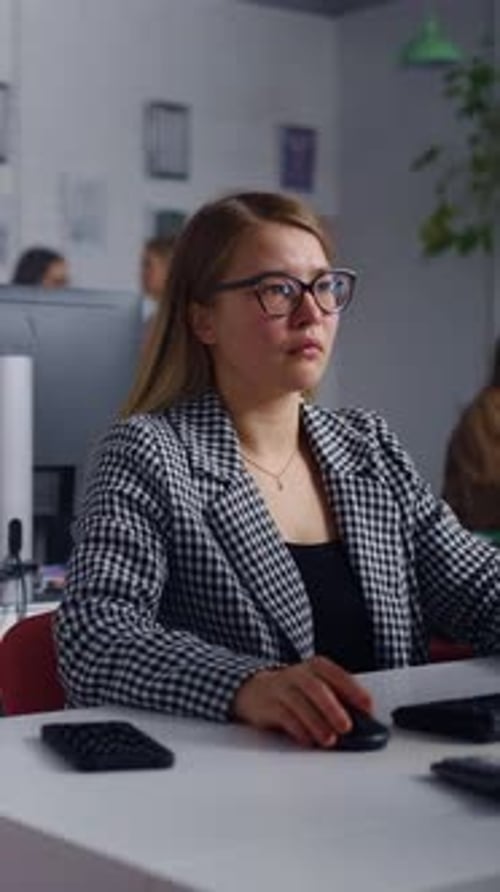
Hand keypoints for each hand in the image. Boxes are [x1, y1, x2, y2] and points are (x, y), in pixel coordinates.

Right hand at [232, 656, 373, 747]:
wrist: (256, 690)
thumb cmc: (296, 691)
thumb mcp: (318, 687)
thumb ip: (338, 699)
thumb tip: (363, 720)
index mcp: (317, 667)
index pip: (337, 675)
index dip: (353, 690)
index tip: (368, 707)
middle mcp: (299, 674)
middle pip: (316, 688)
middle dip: (333, 708)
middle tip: (346, 726)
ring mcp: (281, 688)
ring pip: (299, 702)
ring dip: (316, 723)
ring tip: (329, 739)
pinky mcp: (267, 704)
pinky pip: (283, 716)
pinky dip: (298, 729)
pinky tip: (308, 739)